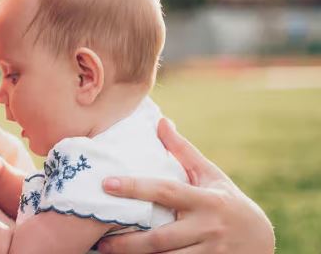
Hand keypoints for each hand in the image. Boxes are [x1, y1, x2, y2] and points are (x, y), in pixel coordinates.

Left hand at [97, 118, 274, 253]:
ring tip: (107, 253)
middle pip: (160, 239)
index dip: (135, 187)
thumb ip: (183, 151)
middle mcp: (208, 228)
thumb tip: (161, 121)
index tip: (106, 183)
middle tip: (99, 240)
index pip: (165, 191)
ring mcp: (209, 253)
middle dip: (128, 242)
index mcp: (206, 201)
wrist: (262, 240)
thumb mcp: (210, 175)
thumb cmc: (227, 200)